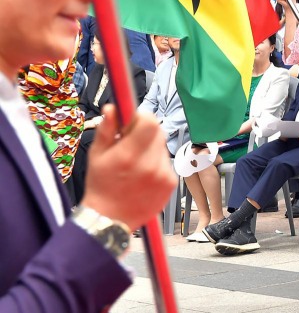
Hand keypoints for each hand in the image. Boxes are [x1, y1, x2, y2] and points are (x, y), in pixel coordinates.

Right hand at [81, 106, 176, 231]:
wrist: (110, 220)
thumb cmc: (101, 186)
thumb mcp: (96, 156)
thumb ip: (107, 130)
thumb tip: (113, 108)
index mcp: (129, 156)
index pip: (149, 122)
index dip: (141, 117)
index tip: (132, 122)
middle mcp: (149, 165)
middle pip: (158, 132)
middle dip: (145, 132)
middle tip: (131, 142)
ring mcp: (163, 175)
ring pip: (162, 147)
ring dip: (151, 149)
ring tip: (135, 163)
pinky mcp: (171, 183)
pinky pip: (166, 162)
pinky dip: (157, 163)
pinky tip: (143, 175)